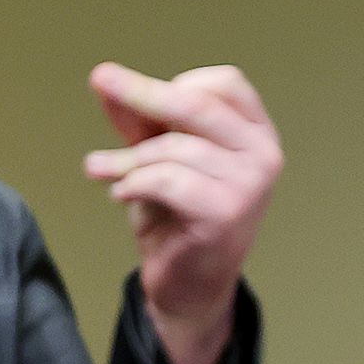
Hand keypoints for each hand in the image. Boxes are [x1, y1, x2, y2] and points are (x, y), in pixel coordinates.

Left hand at [84, 63, 280, 363]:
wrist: (189, 286)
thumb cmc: (177, 216)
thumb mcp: (156, 157)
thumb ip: (138, 120)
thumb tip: (103, 78)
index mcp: (256, 133)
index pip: (225, 84)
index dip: (178, 84)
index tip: (141, 102)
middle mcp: (263, 154)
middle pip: (200, 105)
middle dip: (144, 92)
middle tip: (101, 78)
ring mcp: (250, 185)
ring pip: (176, 147)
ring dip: (127, 158)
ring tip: (100, 169)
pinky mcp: (227, 213)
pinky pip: (170, 180)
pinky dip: (135, 183)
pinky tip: (121, 194)